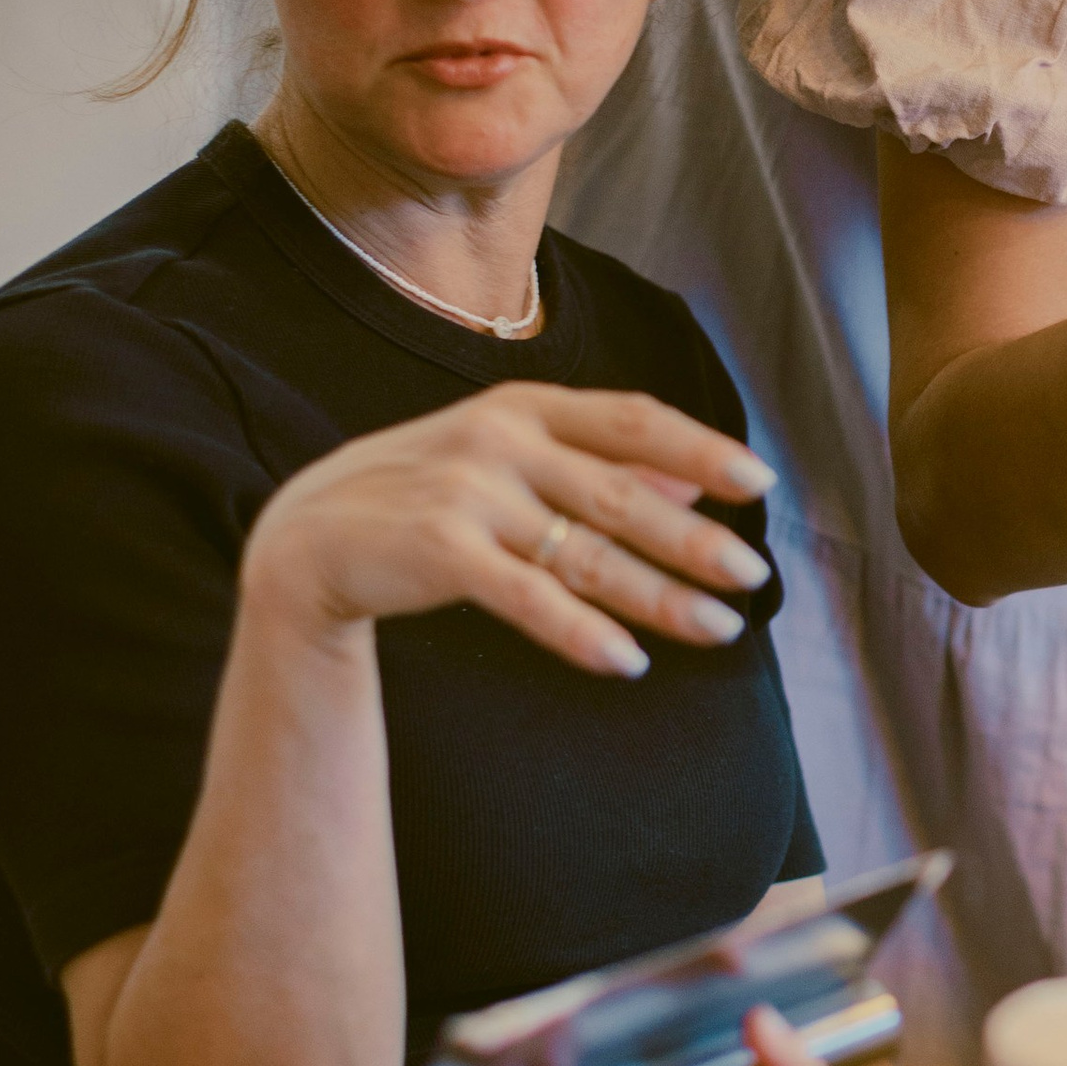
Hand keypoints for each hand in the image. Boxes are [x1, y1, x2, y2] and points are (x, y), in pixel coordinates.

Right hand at [239, 384, 775, 680]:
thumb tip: (689, 482)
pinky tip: (627, 660)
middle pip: (621, 493)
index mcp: (525, 405)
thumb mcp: (505, 459)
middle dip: (694, 539)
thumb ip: (593, 465)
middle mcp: (501, 438)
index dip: (700, 448)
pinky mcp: (440, 549)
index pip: (632, 418)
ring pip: (586, 551)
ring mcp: (469, 492)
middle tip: (754, 576)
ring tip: (718, 628)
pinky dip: (581, 631)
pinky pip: (528, 597)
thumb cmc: (424, 494)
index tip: (759, 483)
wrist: (307, 534)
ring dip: (658, 595)